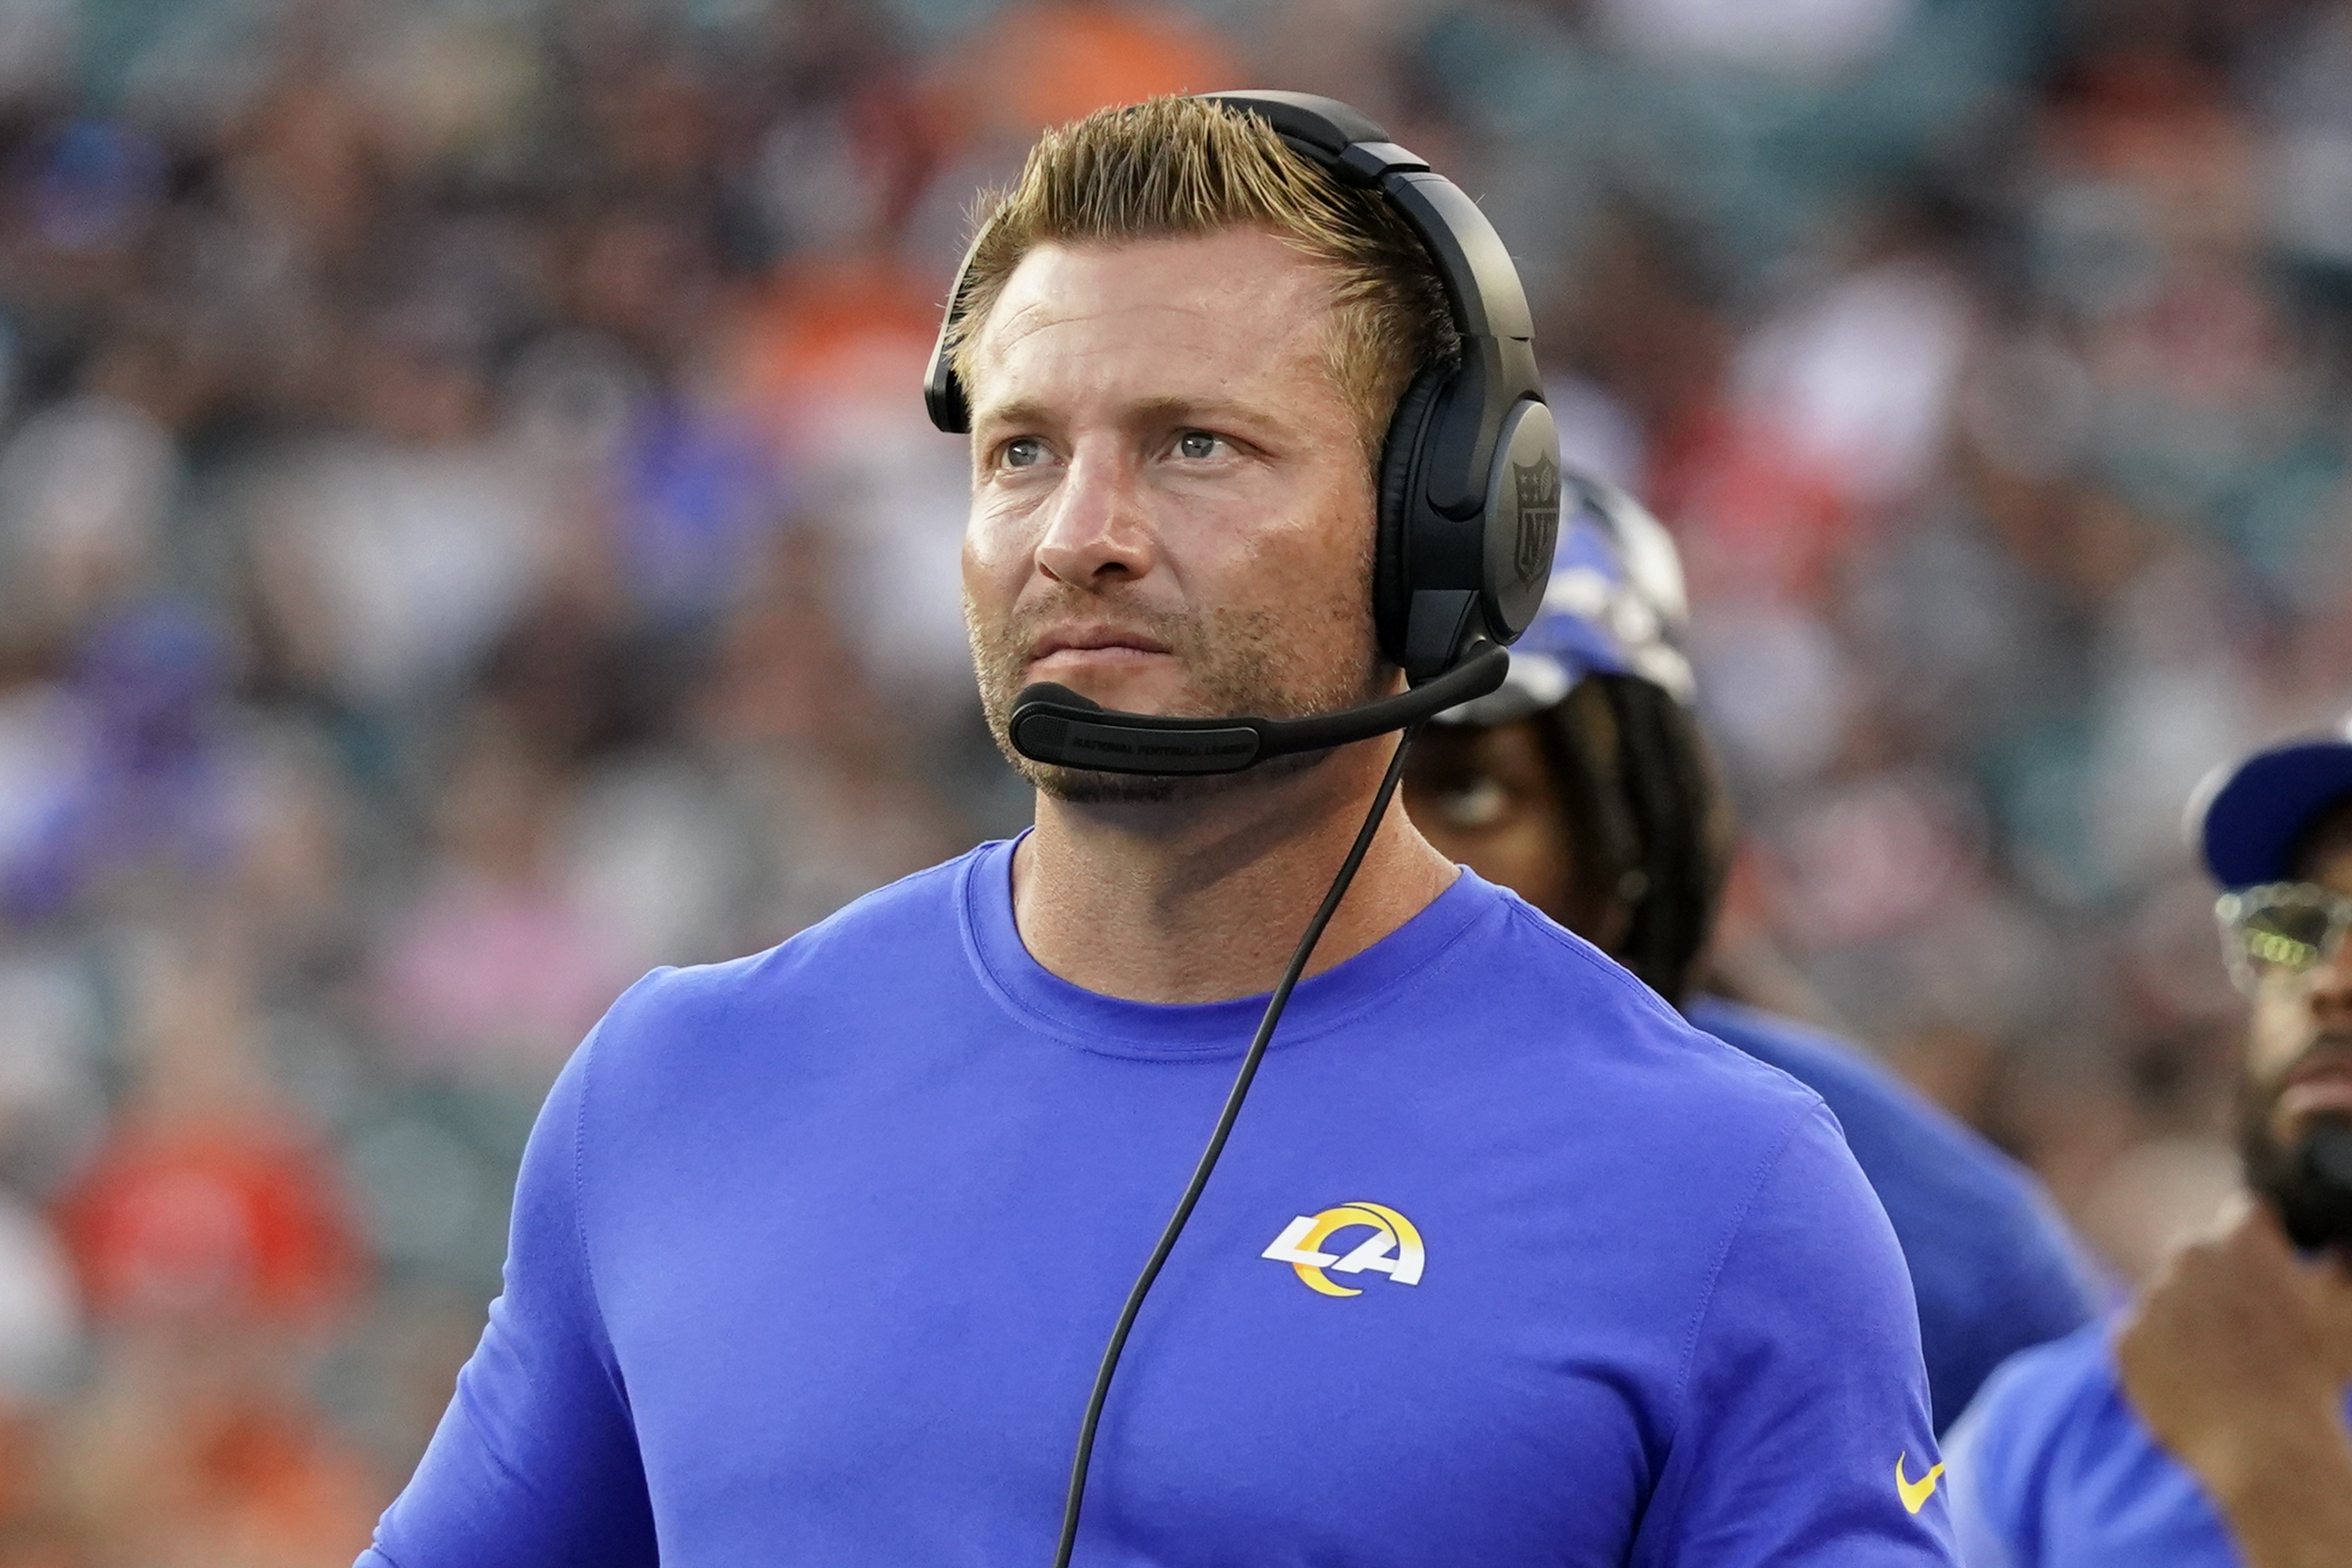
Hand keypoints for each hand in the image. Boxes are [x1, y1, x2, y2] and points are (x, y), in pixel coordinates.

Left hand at [2116, 1203, 2351, 1567]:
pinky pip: (2143, 1342)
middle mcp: (2187, 1255)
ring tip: (2228, 1367)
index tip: (2274, 1277)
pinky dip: (2163, 1360)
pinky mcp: (2124, 1340)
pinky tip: (2197, 1385)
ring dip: (2191, 1322)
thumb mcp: (2344, 1308)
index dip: (2264, 1249)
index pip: (2248, 1217)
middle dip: (2223, 1283)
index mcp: (2241, 1236)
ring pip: (2170, 1301)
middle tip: (2252, 1331)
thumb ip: (2337, 1261)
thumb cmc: (2316, 1375)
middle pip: (2202, 1257)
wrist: (2267, 1446)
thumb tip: (2333, 1242)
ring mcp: (2150, 1297)